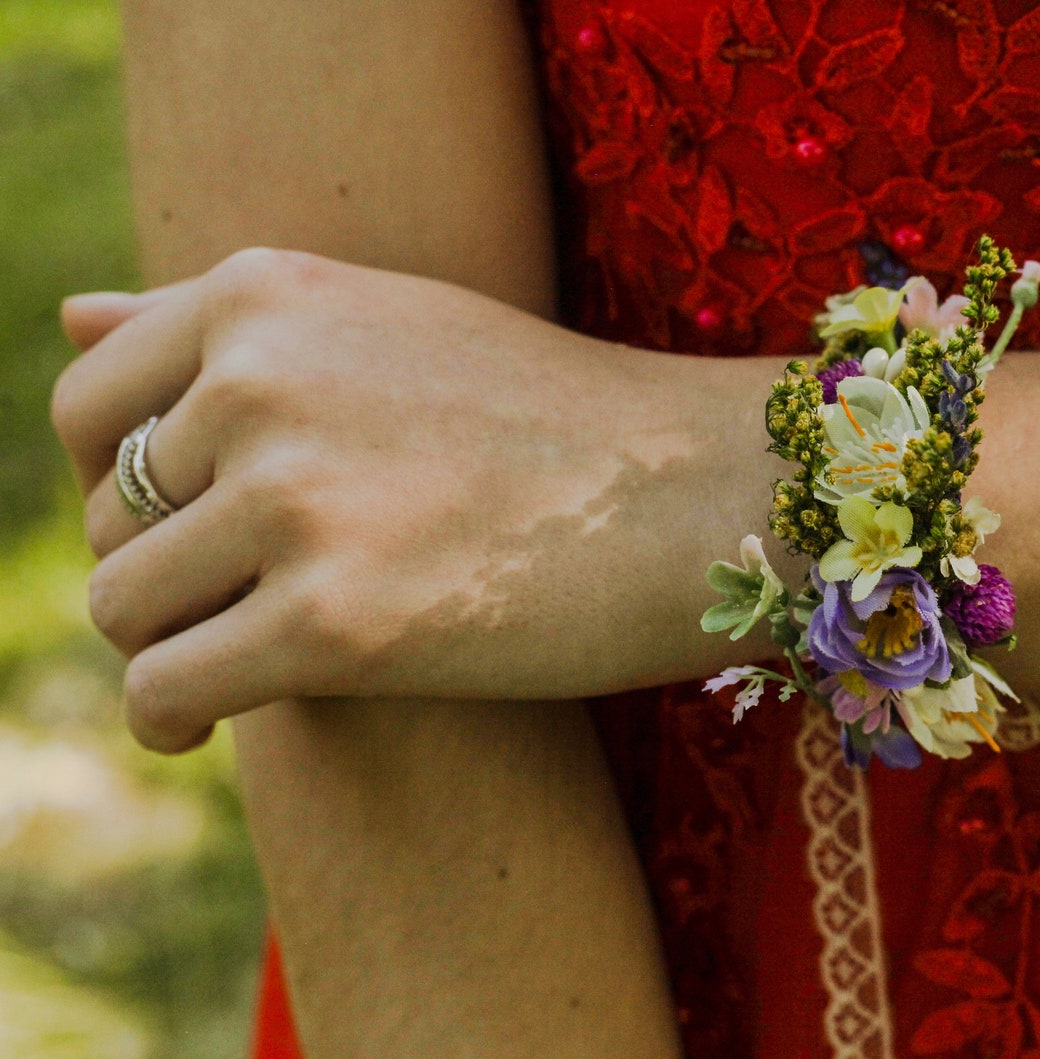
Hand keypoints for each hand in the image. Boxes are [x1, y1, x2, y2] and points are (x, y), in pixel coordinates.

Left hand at [53, 248, 765, 751]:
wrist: (706, 494)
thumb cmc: (560, 417)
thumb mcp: (390, 325)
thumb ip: (228, 322)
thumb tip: (63, 313)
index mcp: (268, 296)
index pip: (88, 406)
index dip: (121, 488)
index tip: (190, 532)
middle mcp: (262, 380)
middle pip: (109, 517)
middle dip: (164, 574)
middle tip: (247, 606)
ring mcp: (298, 500)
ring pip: (125, 608)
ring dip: (171, 646)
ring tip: (241, 658)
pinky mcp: (338, 625)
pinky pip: (165, 688)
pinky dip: (170, 718)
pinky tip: (202, 727)